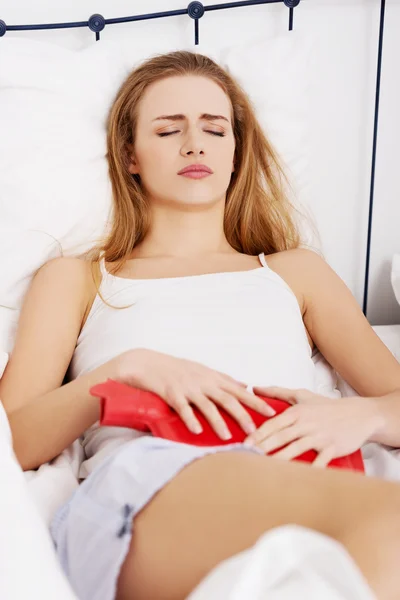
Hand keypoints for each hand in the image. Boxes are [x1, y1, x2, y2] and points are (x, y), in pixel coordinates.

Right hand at [114, 349, 275, 439]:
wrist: (147, 363)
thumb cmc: (176, 369)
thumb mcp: (203, 370)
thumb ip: (225, 380)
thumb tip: (246, 385)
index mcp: (212, 377)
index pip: (239, 390)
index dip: (256, 401)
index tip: (272, 412)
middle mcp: (203, 382)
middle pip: (227, 399)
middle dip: (243, 415)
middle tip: (255, 431)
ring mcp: (187, 387)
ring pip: (207, 405)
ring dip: (218, 421)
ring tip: (228, 436)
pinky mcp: (171, 393)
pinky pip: (182, 408)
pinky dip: (190, 419)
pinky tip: (196, 431)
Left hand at [243, 386, 381, 466]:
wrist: (359, 414)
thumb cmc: (327, 406)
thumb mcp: (302, 395)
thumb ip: (277, 392)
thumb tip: (255, 387)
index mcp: (297, 412)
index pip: (273, 424)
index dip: (258, 434)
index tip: (244, 443)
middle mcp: (306, 424)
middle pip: (281, 437)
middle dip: (263, 447)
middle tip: (246, 457)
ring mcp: (319, 436)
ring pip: (296, 448)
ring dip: (280, 459)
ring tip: (265, 468)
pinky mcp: (332, 448)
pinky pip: (320, 460)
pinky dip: (311, 469)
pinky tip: (300, 477)